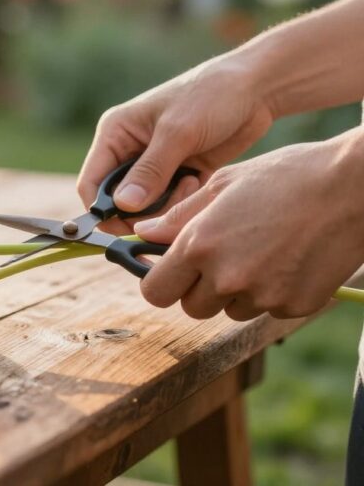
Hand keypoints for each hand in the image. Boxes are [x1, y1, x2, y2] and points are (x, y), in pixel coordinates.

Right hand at [78, 56, 274, 233]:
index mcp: (115, 134)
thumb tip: (122, 207)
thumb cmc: (211, 96)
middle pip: (117, 201)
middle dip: (141, 211)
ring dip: (165, 206)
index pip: (91, 183)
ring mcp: (153, 165)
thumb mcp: (178, 132)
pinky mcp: (178, 174)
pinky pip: (169, 204)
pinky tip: (199, 182)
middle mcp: (128, 151)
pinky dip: (182, 202)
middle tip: (168, 204)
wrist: (255, 88)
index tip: (124, 227)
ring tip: (190, 184)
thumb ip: (150, 171)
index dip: (101, 210)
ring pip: (145, 207)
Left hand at [134, 130, 363, 320]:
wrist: (354, 187)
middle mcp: (227, 277)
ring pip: (229, 309)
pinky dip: (270, 292)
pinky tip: (286, 258)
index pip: (155, 291)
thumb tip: (144, 234)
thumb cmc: (286, 175)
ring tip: (259, 250)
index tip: (168, 270)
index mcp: (200, 245)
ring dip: (234, 291)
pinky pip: (266, 309)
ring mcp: (262, 296)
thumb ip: (179, 216)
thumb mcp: (224, 184)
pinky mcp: (294, 306)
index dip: (159, 281)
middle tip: (218, 257)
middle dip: (197, 287)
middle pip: (191, 307)